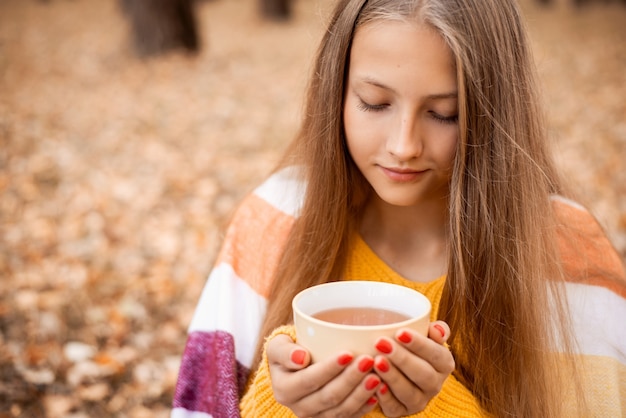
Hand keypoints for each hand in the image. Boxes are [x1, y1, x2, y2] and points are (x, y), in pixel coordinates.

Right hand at [267, 334, 381, 416]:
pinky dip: (364, 407)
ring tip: (376, 376)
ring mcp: (316, 417)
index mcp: (284, 390)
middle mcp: (299, 408)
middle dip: (350, 379)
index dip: (329, 369)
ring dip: (360, 394)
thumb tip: (300, 358)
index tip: (348, 353)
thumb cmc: (288, 351)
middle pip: (328, 397)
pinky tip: (376, 393)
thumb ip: (284, 351)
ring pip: (341, 410)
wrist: (293, 368)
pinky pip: (350, 417)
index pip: (309, 380)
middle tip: (368, 361)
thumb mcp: (278, 346)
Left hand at [371, 321, 454, 416]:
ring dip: (392, 377)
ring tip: (376, 362)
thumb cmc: (412, 346)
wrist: (400, 368)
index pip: (436, 354)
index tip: (399, 332)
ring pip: (408, 392)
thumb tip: (437, 329)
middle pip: (423, 374)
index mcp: (444, 363)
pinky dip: (384, 397)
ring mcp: (419, 400)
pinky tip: (375, 384)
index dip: (419, 344)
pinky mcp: (402, 411)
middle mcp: (435, 384)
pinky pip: (394, 408)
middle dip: (402, 359)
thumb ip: (437, 330)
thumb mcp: (426, 335)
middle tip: (381, 344)